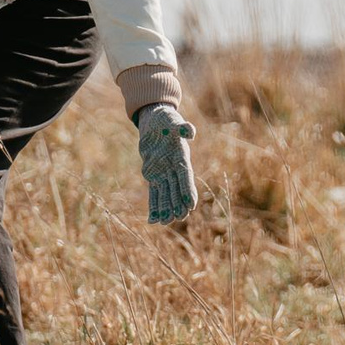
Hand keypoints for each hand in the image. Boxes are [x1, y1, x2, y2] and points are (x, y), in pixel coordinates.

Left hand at [136, 103, 197, 225]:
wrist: (155, 122)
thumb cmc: (166, 121)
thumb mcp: (173, 121)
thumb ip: (182, 127)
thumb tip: (190, 131)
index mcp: (181, 157)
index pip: (186, 176)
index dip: (188, 190)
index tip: (191, 205)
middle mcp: (173, 169)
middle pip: (177, 190)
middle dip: (178, 204)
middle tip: (180, 218)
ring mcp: (163, 174)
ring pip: (166, 195)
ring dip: (166, 209)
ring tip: (166, 223)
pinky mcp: (153, 176)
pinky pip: (154, 194)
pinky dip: (154, 206)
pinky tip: (153, 220)